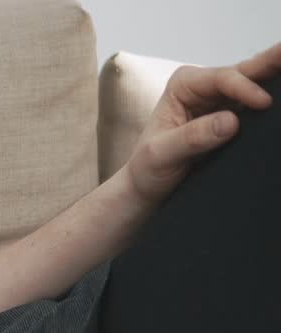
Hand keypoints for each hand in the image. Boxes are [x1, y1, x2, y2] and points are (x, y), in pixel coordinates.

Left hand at [123, 41, 280, 205]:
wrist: (148, 189)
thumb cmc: (147, 169)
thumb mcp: (161, 155)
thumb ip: (192, 138)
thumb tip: (231, 122)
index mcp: (184, 85)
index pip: (222, 79)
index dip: (246, 88)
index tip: (263, 104)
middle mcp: (205, 87)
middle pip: (246, 72)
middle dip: (273, 61)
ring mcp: (222, 102)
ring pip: (258, 85)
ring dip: (279, 79)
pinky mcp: (234, 119)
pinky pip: (258, 110)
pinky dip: (276, 104)